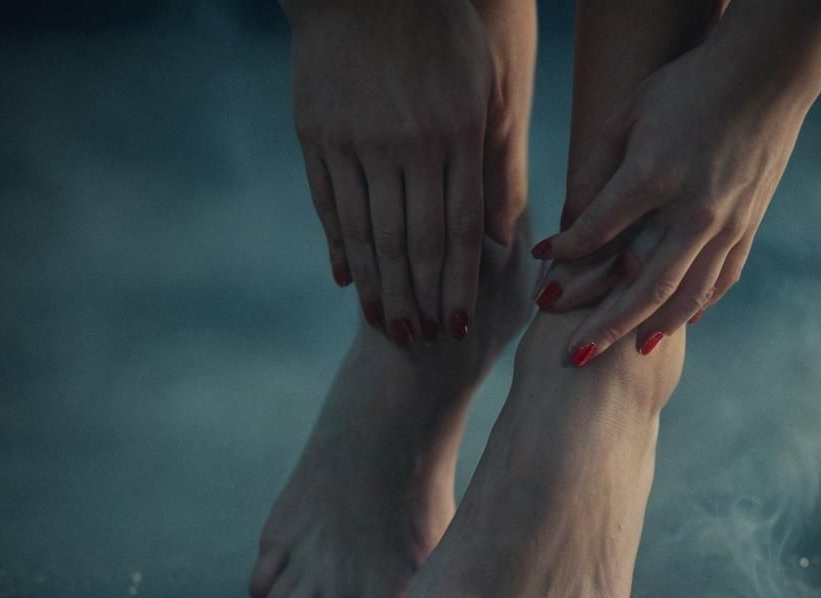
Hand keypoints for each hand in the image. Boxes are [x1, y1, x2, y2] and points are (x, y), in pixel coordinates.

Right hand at [285, 0, 493, 345]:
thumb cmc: (443, 33)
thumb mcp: (485, 88)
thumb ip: (496, 164)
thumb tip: (504, 238)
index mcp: (456, 135)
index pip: (459, 231)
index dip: (457, 286)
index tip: (455, 326)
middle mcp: (407, 144)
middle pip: (414, 244)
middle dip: (419, 300)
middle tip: (421, 340)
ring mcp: (356, 141)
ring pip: (370, 234)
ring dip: (380, 287)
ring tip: (387, 325)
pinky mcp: (316, 134)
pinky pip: (329, 206)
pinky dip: (340, 248)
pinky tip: (349, 281)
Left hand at [532, 38, 810, 363]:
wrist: (769, 71)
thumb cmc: (687, 86)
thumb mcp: (629, 114)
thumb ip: (595, 171)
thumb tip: (569, 225)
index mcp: (655, 174)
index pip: (598, 231)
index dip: (565, 256)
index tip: (541, 279)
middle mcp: (692, 208)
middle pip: (642, 283)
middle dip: (605, 324)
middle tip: (576, 356)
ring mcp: (725, 222)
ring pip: (686, 293)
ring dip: (653, 327)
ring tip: (628, 352)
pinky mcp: (748, 226)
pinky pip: (720, 279)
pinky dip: (696, 305)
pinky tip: (674, 323)